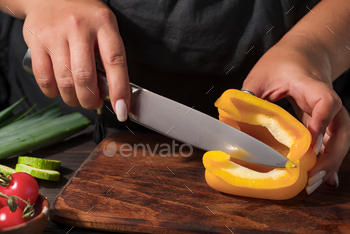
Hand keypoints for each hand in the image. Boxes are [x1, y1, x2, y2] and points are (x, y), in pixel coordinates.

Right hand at [22, 0, 128, 120]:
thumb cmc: (84, 16)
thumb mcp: (105, 28)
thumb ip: (110, 56)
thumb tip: (111, 92)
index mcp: (103, 25)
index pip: (115, 61)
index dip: (120, 89)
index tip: (122, 109)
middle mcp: (79, 28)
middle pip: (84, 77)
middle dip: (91, 100)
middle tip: (95, 103)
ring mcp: (55, 35)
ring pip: (64, 81)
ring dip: (73, 99)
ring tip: (79, 98)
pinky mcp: (36, 42)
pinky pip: (43, 78)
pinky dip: (53, 92)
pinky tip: (60, 90)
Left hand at [242, 36, 349, 193]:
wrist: (303, 53)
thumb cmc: (280, 62)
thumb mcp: (258, 77)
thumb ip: (247, 98)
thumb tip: (229, 127)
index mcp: (308, 84)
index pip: (325, 102)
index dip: (320, 123)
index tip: (309, 144)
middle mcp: (325, 98)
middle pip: (340, 128)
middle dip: (329, 157)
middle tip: (311, 178)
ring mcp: (329, 110)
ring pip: (339, 138)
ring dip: (330, 162)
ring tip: (314, 184)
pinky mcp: (326, 118)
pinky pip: (332, 139)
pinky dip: (328, 158)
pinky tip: (322, 176)